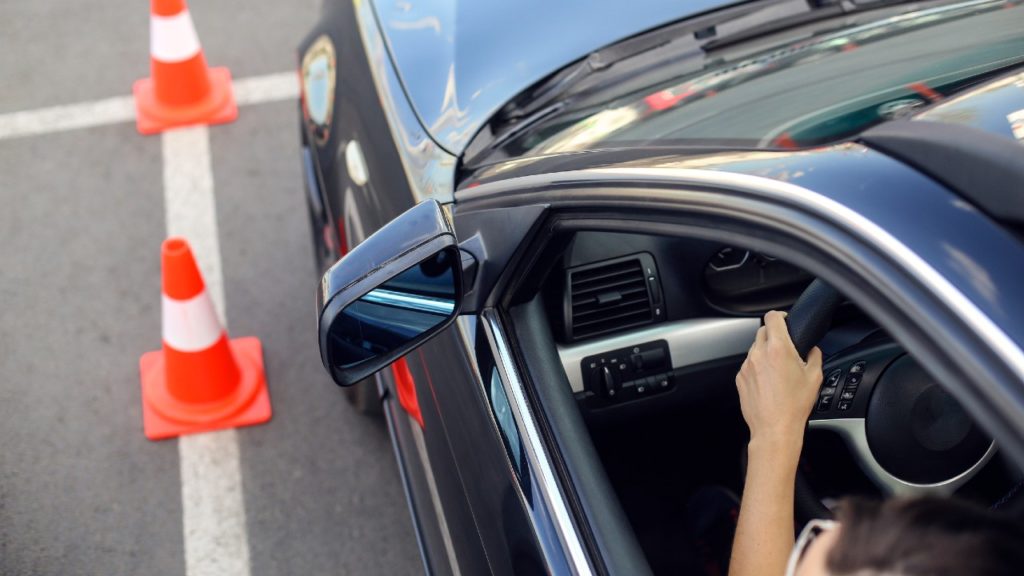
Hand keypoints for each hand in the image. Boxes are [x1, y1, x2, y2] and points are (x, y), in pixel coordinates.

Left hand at [736, 311, 822, 451]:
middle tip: (785, 347)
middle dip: (774, 335)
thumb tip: (813, 349)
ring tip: (778, 370)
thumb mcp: (815, 377)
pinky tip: (768, 381)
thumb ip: (814, 355)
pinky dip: (757, 367)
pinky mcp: (740, 378)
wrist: (775, 428)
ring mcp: (747, 366)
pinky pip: (749, 364)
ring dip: (765, 352)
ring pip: (755, 349)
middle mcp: (758, 354)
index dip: (780, 315)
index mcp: (778, 349)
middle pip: (762, 331)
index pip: (772, 317)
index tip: (785, 320)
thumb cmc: (794, 406)